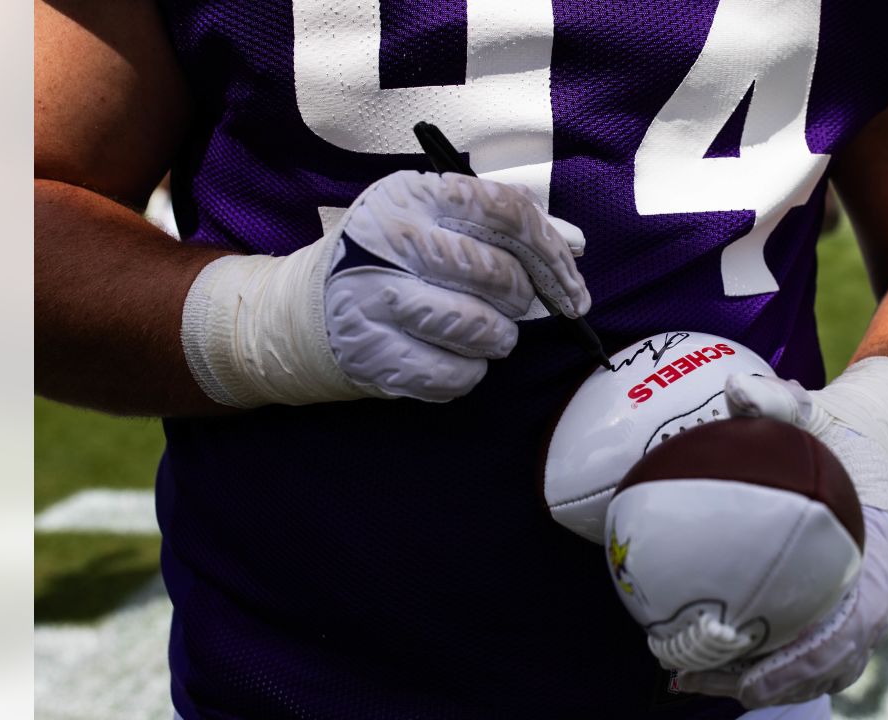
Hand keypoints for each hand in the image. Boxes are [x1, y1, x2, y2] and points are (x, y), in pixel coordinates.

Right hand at [324, 171, 589, 400]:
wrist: (312, 308)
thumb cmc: (395, 260)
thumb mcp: (441, 222)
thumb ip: (508, 226)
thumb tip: (575, 244)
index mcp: (413, 195)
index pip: (504, 210)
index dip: (549, 250)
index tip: (570, 283)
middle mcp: (389, 240)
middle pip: (494, 271)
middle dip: (521, 297)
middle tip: (515, 305)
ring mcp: (374, 298)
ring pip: (477, 327)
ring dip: (499, 338)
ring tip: (489, 334)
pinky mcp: (371, 352)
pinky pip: (452, 374)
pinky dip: (469, 372)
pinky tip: (457, 358)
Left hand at [675, 361, 887, 706]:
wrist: (876, 432)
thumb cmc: (839, 423)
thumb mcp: (815, 405)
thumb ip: (780, 400)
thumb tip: (736, 389)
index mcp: (882, 544)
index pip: (860, 618)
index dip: (814, 655)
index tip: (761, 675)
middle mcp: (877, 582)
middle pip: (838, 658)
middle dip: (778, 683)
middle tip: (706, 680)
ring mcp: (861, 597)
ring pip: (823, 664)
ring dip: (765, 682)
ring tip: (694, 679)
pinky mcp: (838, 601)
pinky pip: (807, 647)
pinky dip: (764, 662)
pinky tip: (706, 659)